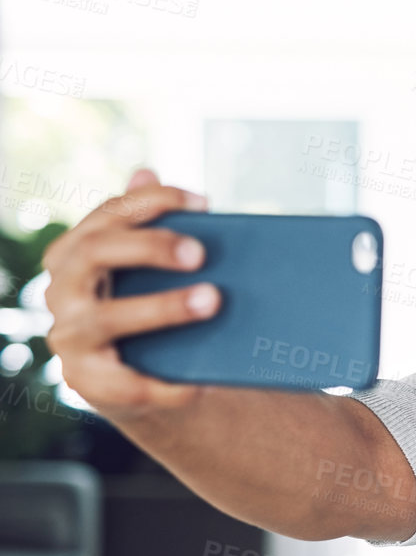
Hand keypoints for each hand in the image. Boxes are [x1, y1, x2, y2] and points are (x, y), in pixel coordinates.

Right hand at [43, 168, 216, 422]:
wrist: (141, 379)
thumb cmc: (147, 306)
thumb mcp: (149, 268)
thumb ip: (150, 226)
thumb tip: (145, 173)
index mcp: (77, 252)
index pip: (108, 214)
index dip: (153, 202)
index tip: (204, 203)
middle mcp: (62, 289)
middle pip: (94, 252)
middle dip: (148, 246)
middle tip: (201, 253)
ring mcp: (69, 336)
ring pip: (107, 317)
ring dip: (162, 307)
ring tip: (213, 301)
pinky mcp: (86, 382)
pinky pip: (124, 383)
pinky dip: (164, 383)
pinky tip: (200, 381)